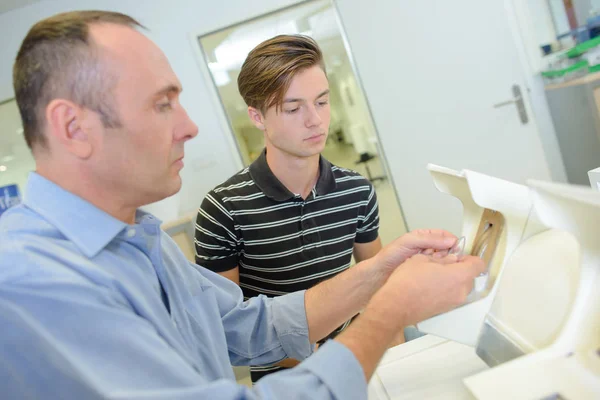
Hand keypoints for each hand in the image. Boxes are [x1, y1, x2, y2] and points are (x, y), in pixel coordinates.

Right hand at [366, 254, 485, 332]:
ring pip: (460, 287)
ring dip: (451, 279)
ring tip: (433, 275)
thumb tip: (450, 260)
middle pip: (469, 277)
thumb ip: (441, 259)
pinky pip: (451, 295)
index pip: (478, 264)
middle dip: (459, 269)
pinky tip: (428, 286)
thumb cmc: (408, 280)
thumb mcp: (423, 260)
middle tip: (442, 264)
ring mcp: (453, 302)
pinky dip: (445, 289)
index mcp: (459, 276)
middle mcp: (461, 291)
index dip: (469, 258)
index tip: (457, 255)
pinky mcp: (444, 310)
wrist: (396, 305)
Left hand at [374, 229, 458, 277]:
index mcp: (424, 237)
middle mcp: (428, 248)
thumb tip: (449, 240)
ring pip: (444, 261)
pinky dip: (439, 271)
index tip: (456, 246)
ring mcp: (428, 261)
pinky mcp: (427, 273)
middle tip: (444, 257)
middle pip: (447, 249)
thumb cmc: (390, 255)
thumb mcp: (409, 241)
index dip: (451, 240)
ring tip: (435, 264)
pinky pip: (438, 271)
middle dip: (448, 253)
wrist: (381, 273)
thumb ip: (428, 239)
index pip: (444, 236)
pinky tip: (434, 273)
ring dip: (443, 263)